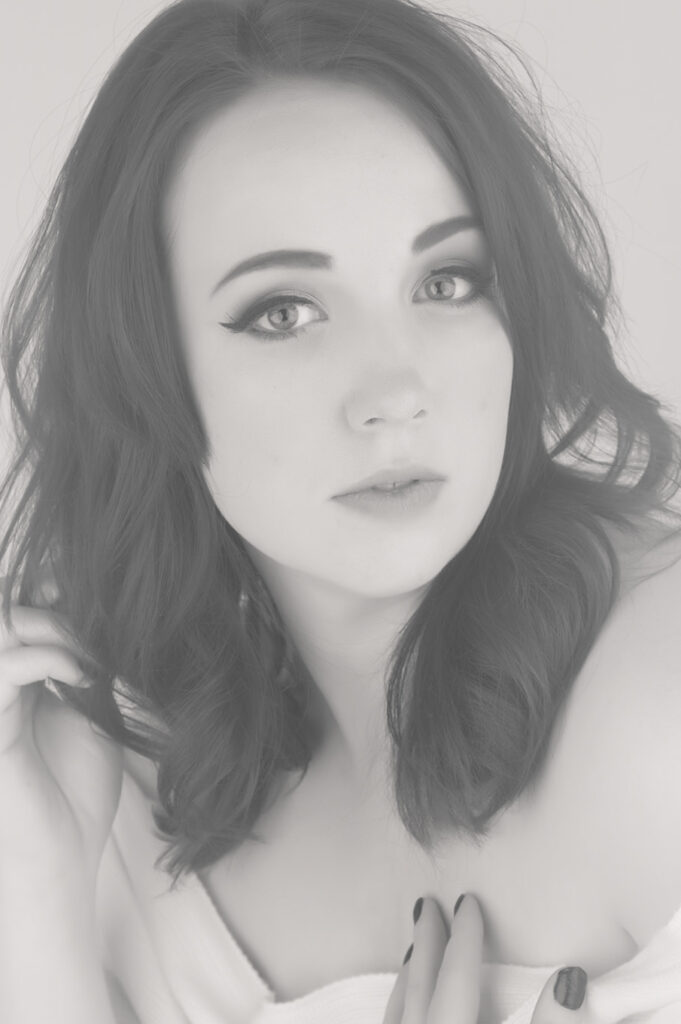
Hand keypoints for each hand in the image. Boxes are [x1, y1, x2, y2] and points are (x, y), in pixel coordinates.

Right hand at [0, 568, 122, 898]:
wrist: (60, 859)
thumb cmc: (75, 794)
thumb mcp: (91, 714)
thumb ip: (87, 666)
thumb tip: (106, 616)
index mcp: (13, 678)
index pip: (17, 608)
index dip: (52, 592)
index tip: (102, 601)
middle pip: (6, 609)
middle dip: (55, 606)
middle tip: (100, 631)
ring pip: (3, 627)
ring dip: (54, 628)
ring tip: (93, 658)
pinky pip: (4, 668)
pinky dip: (48, 657)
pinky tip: (81, 676)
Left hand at [382, 895, 589, 1022]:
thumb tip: (567, 978)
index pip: (456, 981)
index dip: (465, 940)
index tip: (467, 900)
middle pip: (419, 991)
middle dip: (426, 946)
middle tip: (423, 905)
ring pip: (397, 1015)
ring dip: (407, 980)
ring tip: (411, 951)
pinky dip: (398, 1012)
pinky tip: (402, 1012)